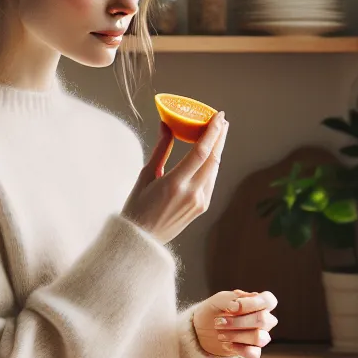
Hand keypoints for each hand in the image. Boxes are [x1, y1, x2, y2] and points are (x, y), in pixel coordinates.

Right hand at [122, 112, 227, 244]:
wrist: (141, 241)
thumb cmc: (136, 208)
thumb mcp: (145, 176)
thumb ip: (161, 150)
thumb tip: (167, 125)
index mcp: (175, 184)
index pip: (201, 152)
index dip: (212, 132)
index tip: (217, 116)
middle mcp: (192, 194)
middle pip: (213, 159)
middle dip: (219, 137)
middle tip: (221, 120)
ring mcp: (199, 202)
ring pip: (214, 169)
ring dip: (217, 150)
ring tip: (218, 134)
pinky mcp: (201, 208)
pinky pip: (210, 181)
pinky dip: (212, 165)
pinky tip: (210, 156)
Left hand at [194, 289, 277, 357]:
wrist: (200, 330)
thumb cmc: (213, 311)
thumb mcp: (217, 300)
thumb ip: (229, 298)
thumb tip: (237, 306)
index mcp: (258, 304)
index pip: (269, 300)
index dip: (253, 303)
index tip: (234, 306)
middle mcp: (263, 320)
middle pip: (264, 320)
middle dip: (238, 321)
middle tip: (218, 322)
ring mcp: (259, 337)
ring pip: (260, 338)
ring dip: (236, 335)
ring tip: (219, 334)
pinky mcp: (251, 352)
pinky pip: (254, 354)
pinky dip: (239, 349)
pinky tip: (226, 345)